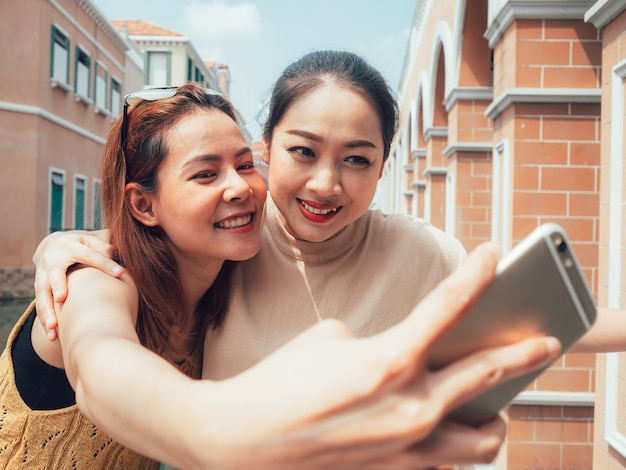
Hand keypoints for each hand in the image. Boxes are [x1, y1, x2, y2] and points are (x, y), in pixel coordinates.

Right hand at [33, 230, 120, 339]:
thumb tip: (114, 251)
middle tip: (62, 298)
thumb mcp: (93, 240)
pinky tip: (53, 337)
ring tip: (54, 327)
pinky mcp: (40, 288)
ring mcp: (42, 275)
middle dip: (57, 285)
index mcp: (71, 246)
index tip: (120, 273)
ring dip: (47, 311)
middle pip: (54, 274)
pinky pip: (40, 306)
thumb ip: (104, 246)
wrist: (52, 245)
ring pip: (42, 294)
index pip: (90, 255)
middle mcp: (53, 260)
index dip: (105, 263)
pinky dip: (45, 321)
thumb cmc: (82, 245)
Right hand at [190, 243, 559, 469]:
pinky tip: (444, 427)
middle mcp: (409, 405)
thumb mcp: (331, 340)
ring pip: (487, 438)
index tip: (493, 256)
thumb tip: (403, 354)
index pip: (450, 305)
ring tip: (491, 402)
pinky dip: (456, 441)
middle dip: (525, 352)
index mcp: (390, 358)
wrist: (242, 439)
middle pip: (491, 374)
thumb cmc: (280, 382)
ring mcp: (407, 446)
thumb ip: (380, 343)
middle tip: (543, 341)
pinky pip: (449, 460)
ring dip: (496, 416)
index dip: (478, 274)